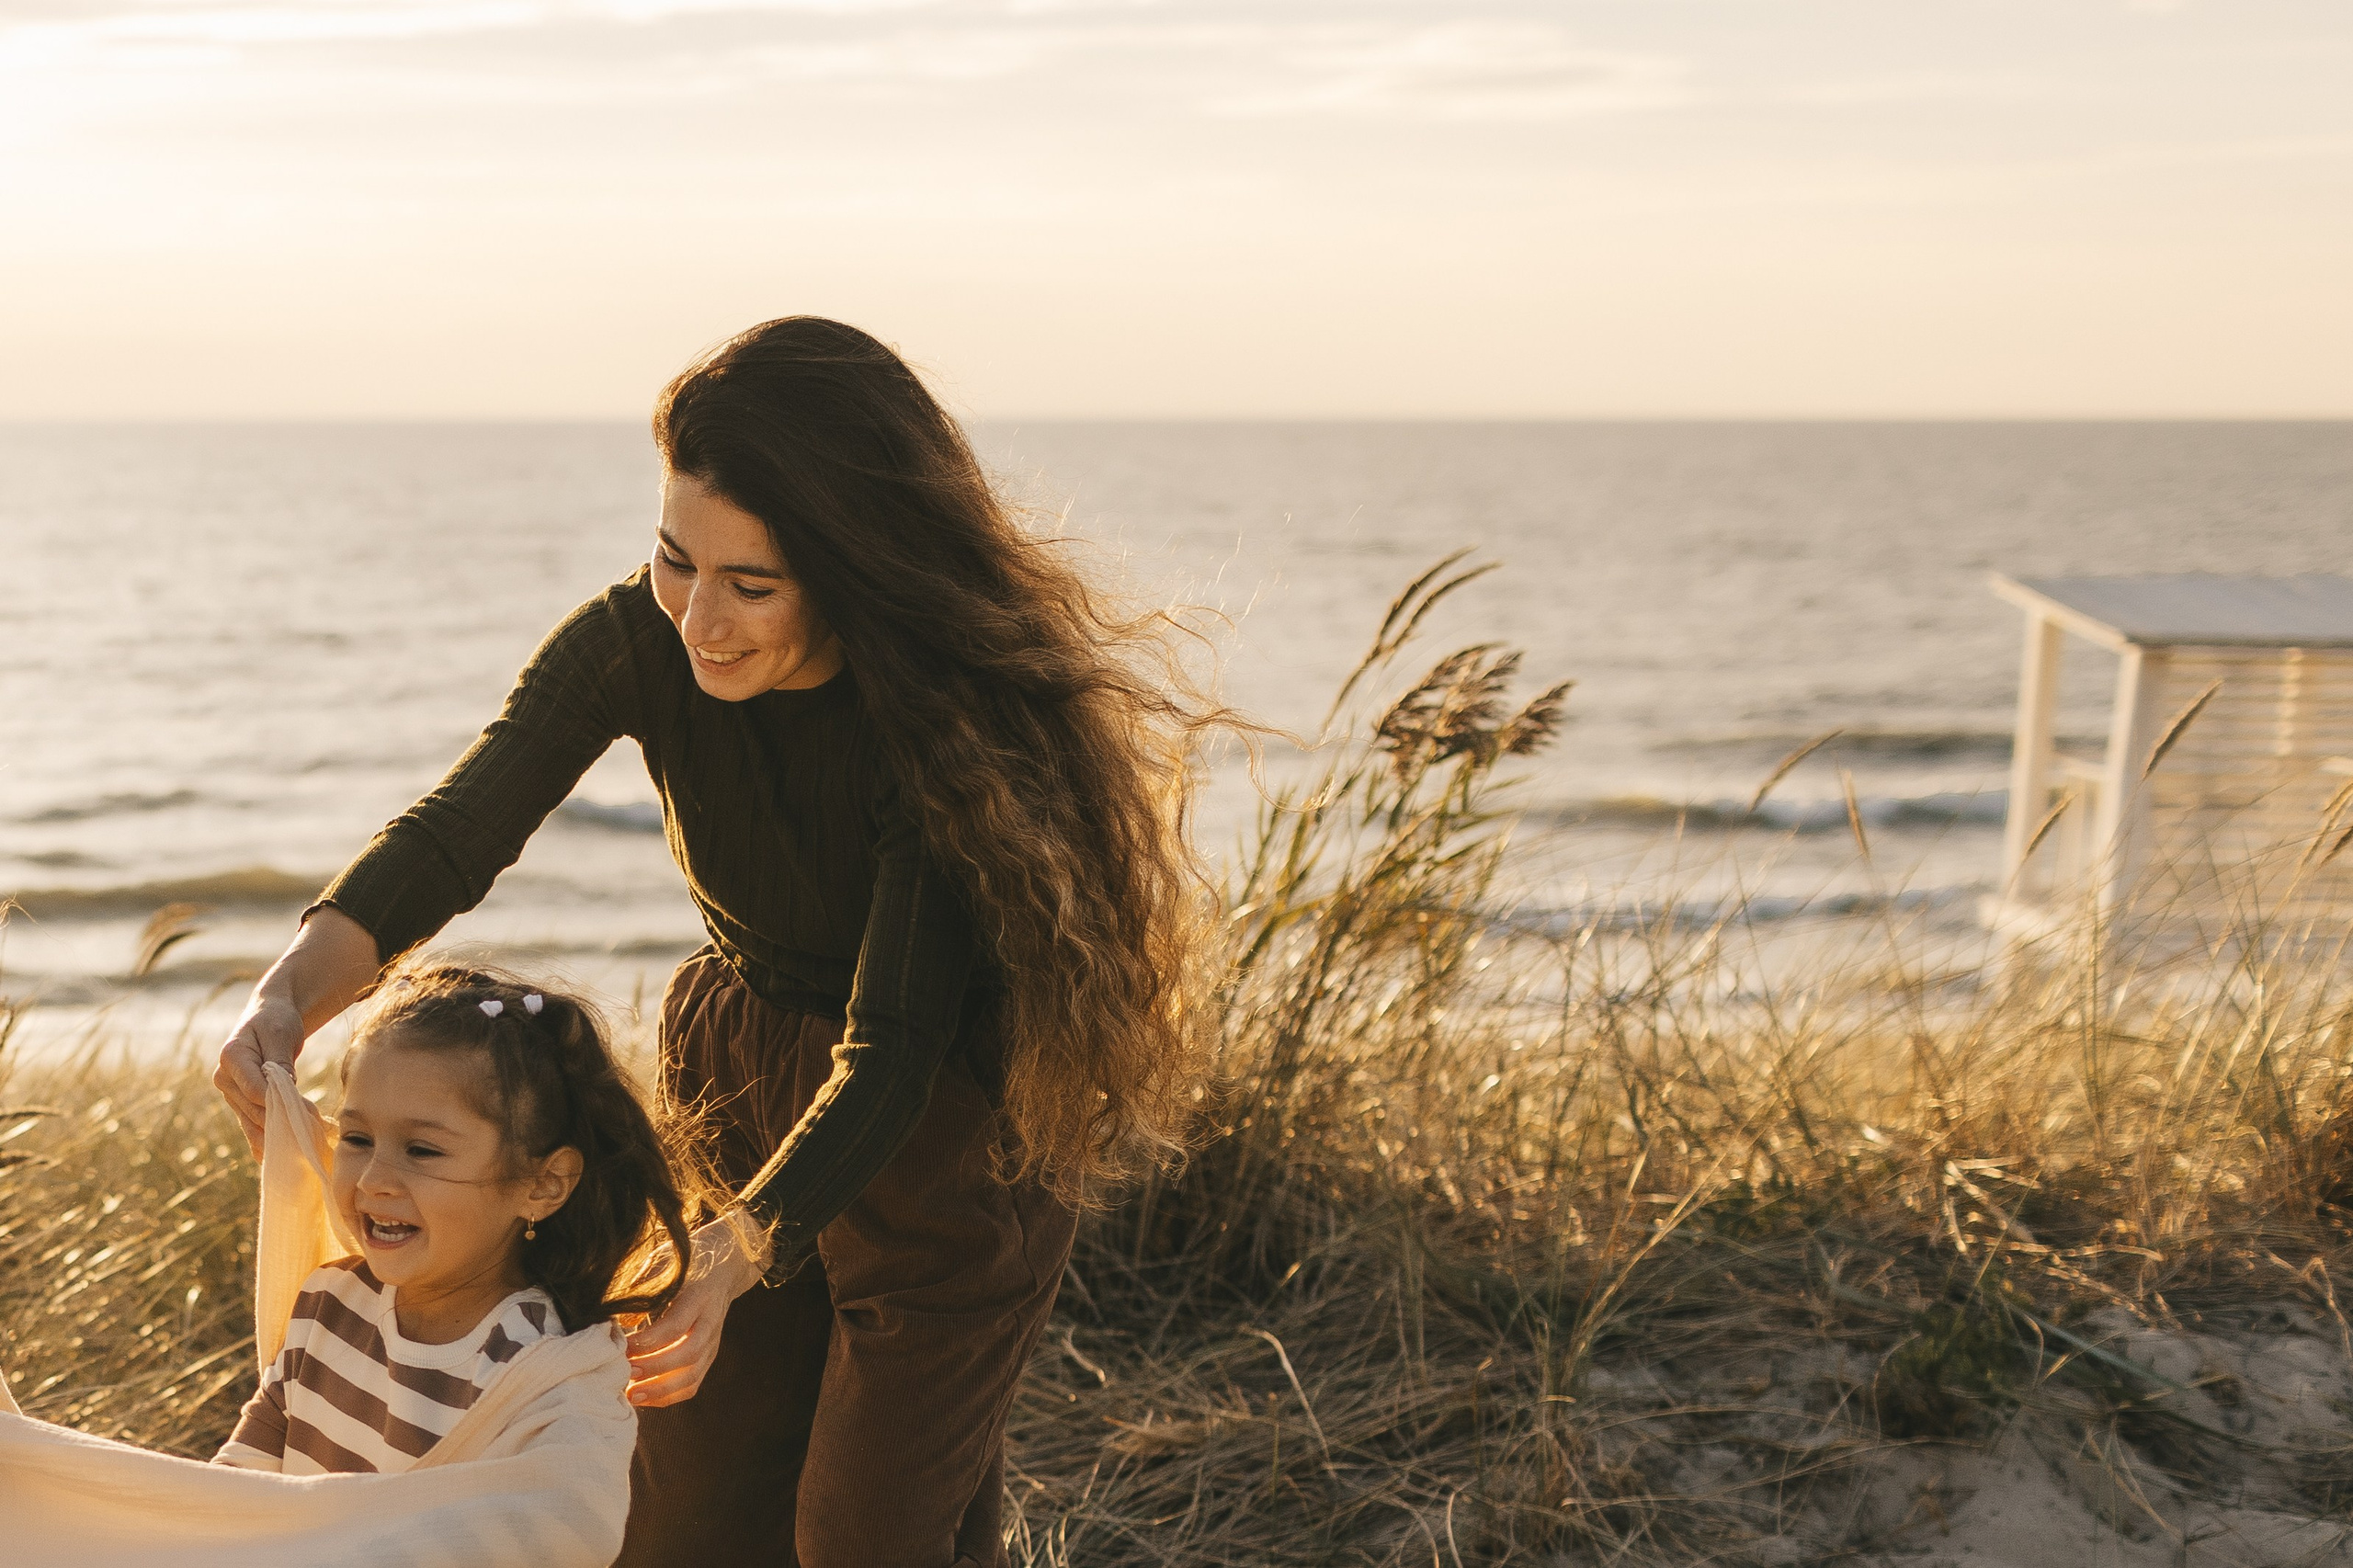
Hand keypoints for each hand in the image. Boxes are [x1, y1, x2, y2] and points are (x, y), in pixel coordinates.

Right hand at [215, 993, 304, 1159]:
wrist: (270, 1015)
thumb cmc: (276, 1019)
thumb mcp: (281, 1032)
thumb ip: (279, 1059)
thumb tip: (285, 1087)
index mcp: (231, 1058)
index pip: (254, 1090)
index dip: (279, 1103)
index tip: (307, 1112)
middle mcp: (225, 1079)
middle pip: (254, 1109)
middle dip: (283, 1121)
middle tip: (314, 1130)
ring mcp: (231, 1093)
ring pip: (253, 1122)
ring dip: (278, 1134)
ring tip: (303, 1145)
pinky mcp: (242, 1103)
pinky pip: (251, 1125)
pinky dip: (267, 1139)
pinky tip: (277, 1157)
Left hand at [625, 1216, 764, 1407]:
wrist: (725, 1267)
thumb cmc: (687, 1263)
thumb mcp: (665, 1264)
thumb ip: (642, 1288)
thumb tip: (616, 1319)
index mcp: (700, 1295)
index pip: (676, 1325)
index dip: (648, 1341)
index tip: (621, 1347)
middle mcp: (710, 1322)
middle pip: (688, 1354)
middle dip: (655, 1369)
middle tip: (625, 1374)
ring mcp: (713, 1342)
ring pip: (692, 1375)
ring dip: (661, 1389)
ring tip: (631, 1395)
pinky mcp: (709, 1356)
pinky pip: (692, 1383)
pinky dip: (668, 1396)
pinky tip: (645, 1397)